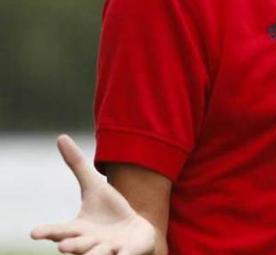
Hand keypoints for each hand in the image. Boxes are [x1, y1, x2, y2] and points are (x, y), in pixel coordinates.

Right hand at [31, 135, 156, 254]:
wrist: (137, 231)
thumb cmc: (110, 211)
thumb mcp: (95, 187)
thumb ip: (77, 166)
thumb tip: (60, 136)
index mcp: (78, 229)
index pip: (59, 231)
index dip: (47, 232)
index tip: (34, 233)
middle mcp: (89, 244)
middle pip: (76, 247)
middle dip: (71, 246)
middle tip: (65, 246)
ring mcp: (108, 251)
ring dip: (95, 254)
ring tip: (96, 250)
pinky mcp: (127, 254)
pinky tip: (122, 254)